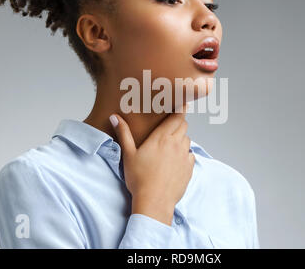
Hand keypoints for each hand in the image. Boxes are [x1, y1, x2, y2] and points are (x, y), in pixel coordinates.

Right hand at [109, 104, 194, 225]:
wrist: (154, 201)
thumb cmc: (139, 179)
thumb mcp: (128, 154)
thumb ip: (123, 133)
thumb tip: (114, 117)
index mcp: (162, 138)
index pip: (176, 117)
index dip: (181, 109)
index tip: (183, 103)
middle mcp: (176, 144)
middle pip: (184, 126)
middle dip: (179, 123)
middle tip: (171, 125)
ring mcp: (184, 156)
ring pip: (187, 140)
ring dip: (181, 138)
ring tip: (171, 145)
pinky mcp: (189, 169)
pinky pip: (190, 155)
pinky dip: (185, 154)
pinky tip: (176, 160)